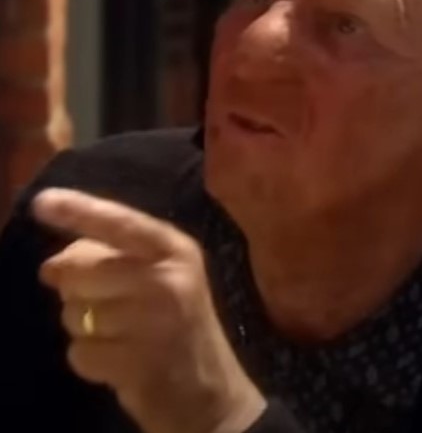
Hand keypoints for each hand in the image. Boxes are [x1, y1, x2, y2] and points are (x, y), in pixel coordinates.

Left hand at [34, 188, 265, 432]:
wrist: (209, 389)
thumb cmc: (179, 323)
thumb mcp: (162, 277)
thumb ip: (113, 258)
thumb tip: (52, 267)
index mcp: (176, 250)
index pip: (120, 223)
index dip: (79, 211)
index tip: (42, 202)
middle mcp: (168, 279)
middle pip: (80, 272)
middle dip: (77, 291)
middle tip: (107, 304)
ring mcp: (154, 322)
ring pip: (74, 314)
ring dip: (86, 328)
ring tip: (122, 335)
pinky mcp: (137, 361)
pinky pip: (78, 352)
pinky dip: (89, 360)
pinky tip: (120, 359)